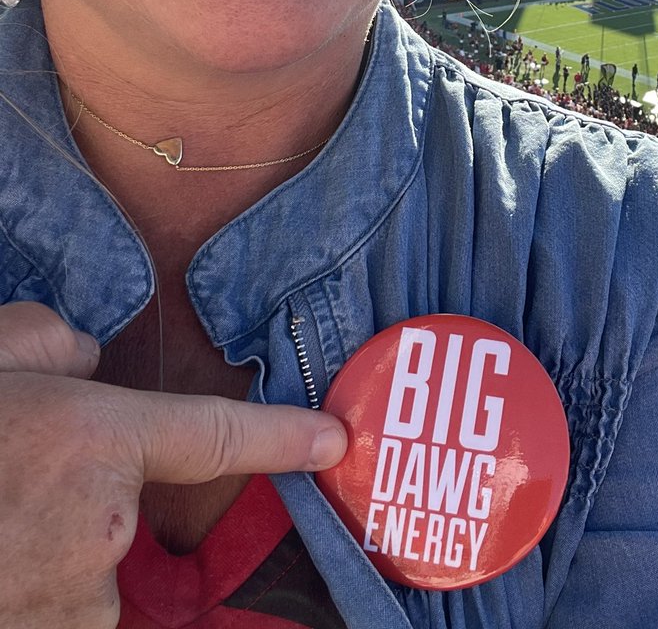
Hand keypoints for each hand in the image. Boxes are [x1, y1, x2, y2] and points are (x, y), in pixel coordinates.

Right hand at [0, 302, 346, 628]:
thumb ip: (53, 347)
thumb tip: (85, 362)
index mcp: (93, 441)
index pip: (214, 435)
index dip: (281, 439)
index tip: (333, 441)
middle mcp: (95, 529)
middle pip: (126, 516)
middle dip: (85, 503)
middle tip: (12, 481)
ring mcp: (63, 602)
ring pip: (86, 576)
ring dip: (46, 551)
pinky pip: (55, 608)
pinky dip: (30, 583)